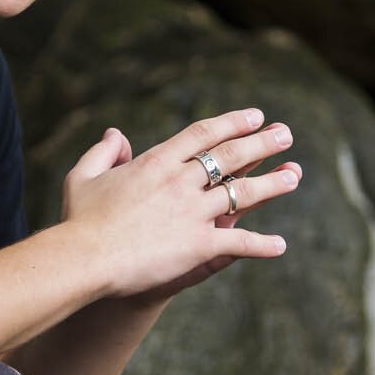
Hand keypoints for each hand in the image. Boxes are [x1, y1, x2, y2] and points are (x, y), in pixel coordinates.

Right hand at [60, 107, 299, 300]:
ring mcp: (193, 212)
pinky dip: (261, 245)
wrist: (85, 258)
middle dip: (262, 141)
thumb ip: (103, 152)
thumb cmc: (80, 220)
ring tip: (294, 175)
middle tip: (286, 133)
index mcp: (156, 161)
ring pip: (243, 193)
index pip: (202, 134)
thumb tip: (116, 133)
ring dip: (272, 184)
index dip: (231, 122)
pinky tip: (280, 245)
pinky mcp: (198, 244)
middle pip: (231, 155)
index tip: (253, 116)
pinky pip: (238, 242)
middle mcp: (181, 182)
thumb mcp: (84, 177)